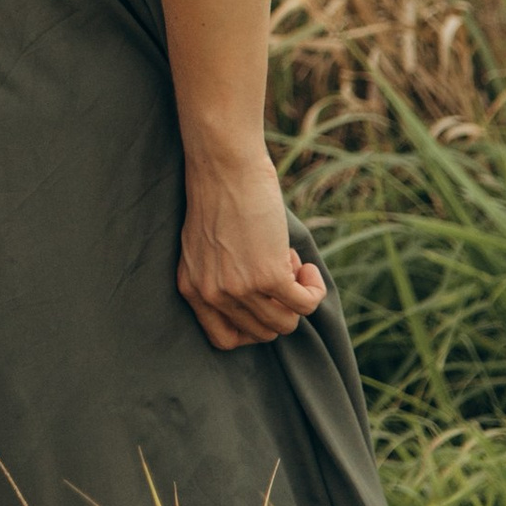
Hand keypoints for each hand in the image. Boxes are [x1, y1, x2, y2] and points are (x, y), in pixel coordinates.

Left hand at [178, 147, 326, 350]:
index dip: (251, 328)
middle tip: (275, 267)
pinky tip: (304, 264)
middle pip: (262, 333)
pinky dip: (313, 288)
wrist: (224, 164)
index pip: (224, 340)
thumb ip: (218, 277)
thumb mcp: (204, 246)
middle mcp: (212, 294)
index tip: (263, 304)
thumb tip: (260, 302)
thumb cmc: (217, 195)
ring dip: (296, 294)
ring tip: (285, 259)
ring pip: (286, 324)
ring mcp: (240, 288)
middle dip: (278, 305)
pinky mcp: (268, 276)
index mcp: (191, 289)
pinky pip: (306, 304)